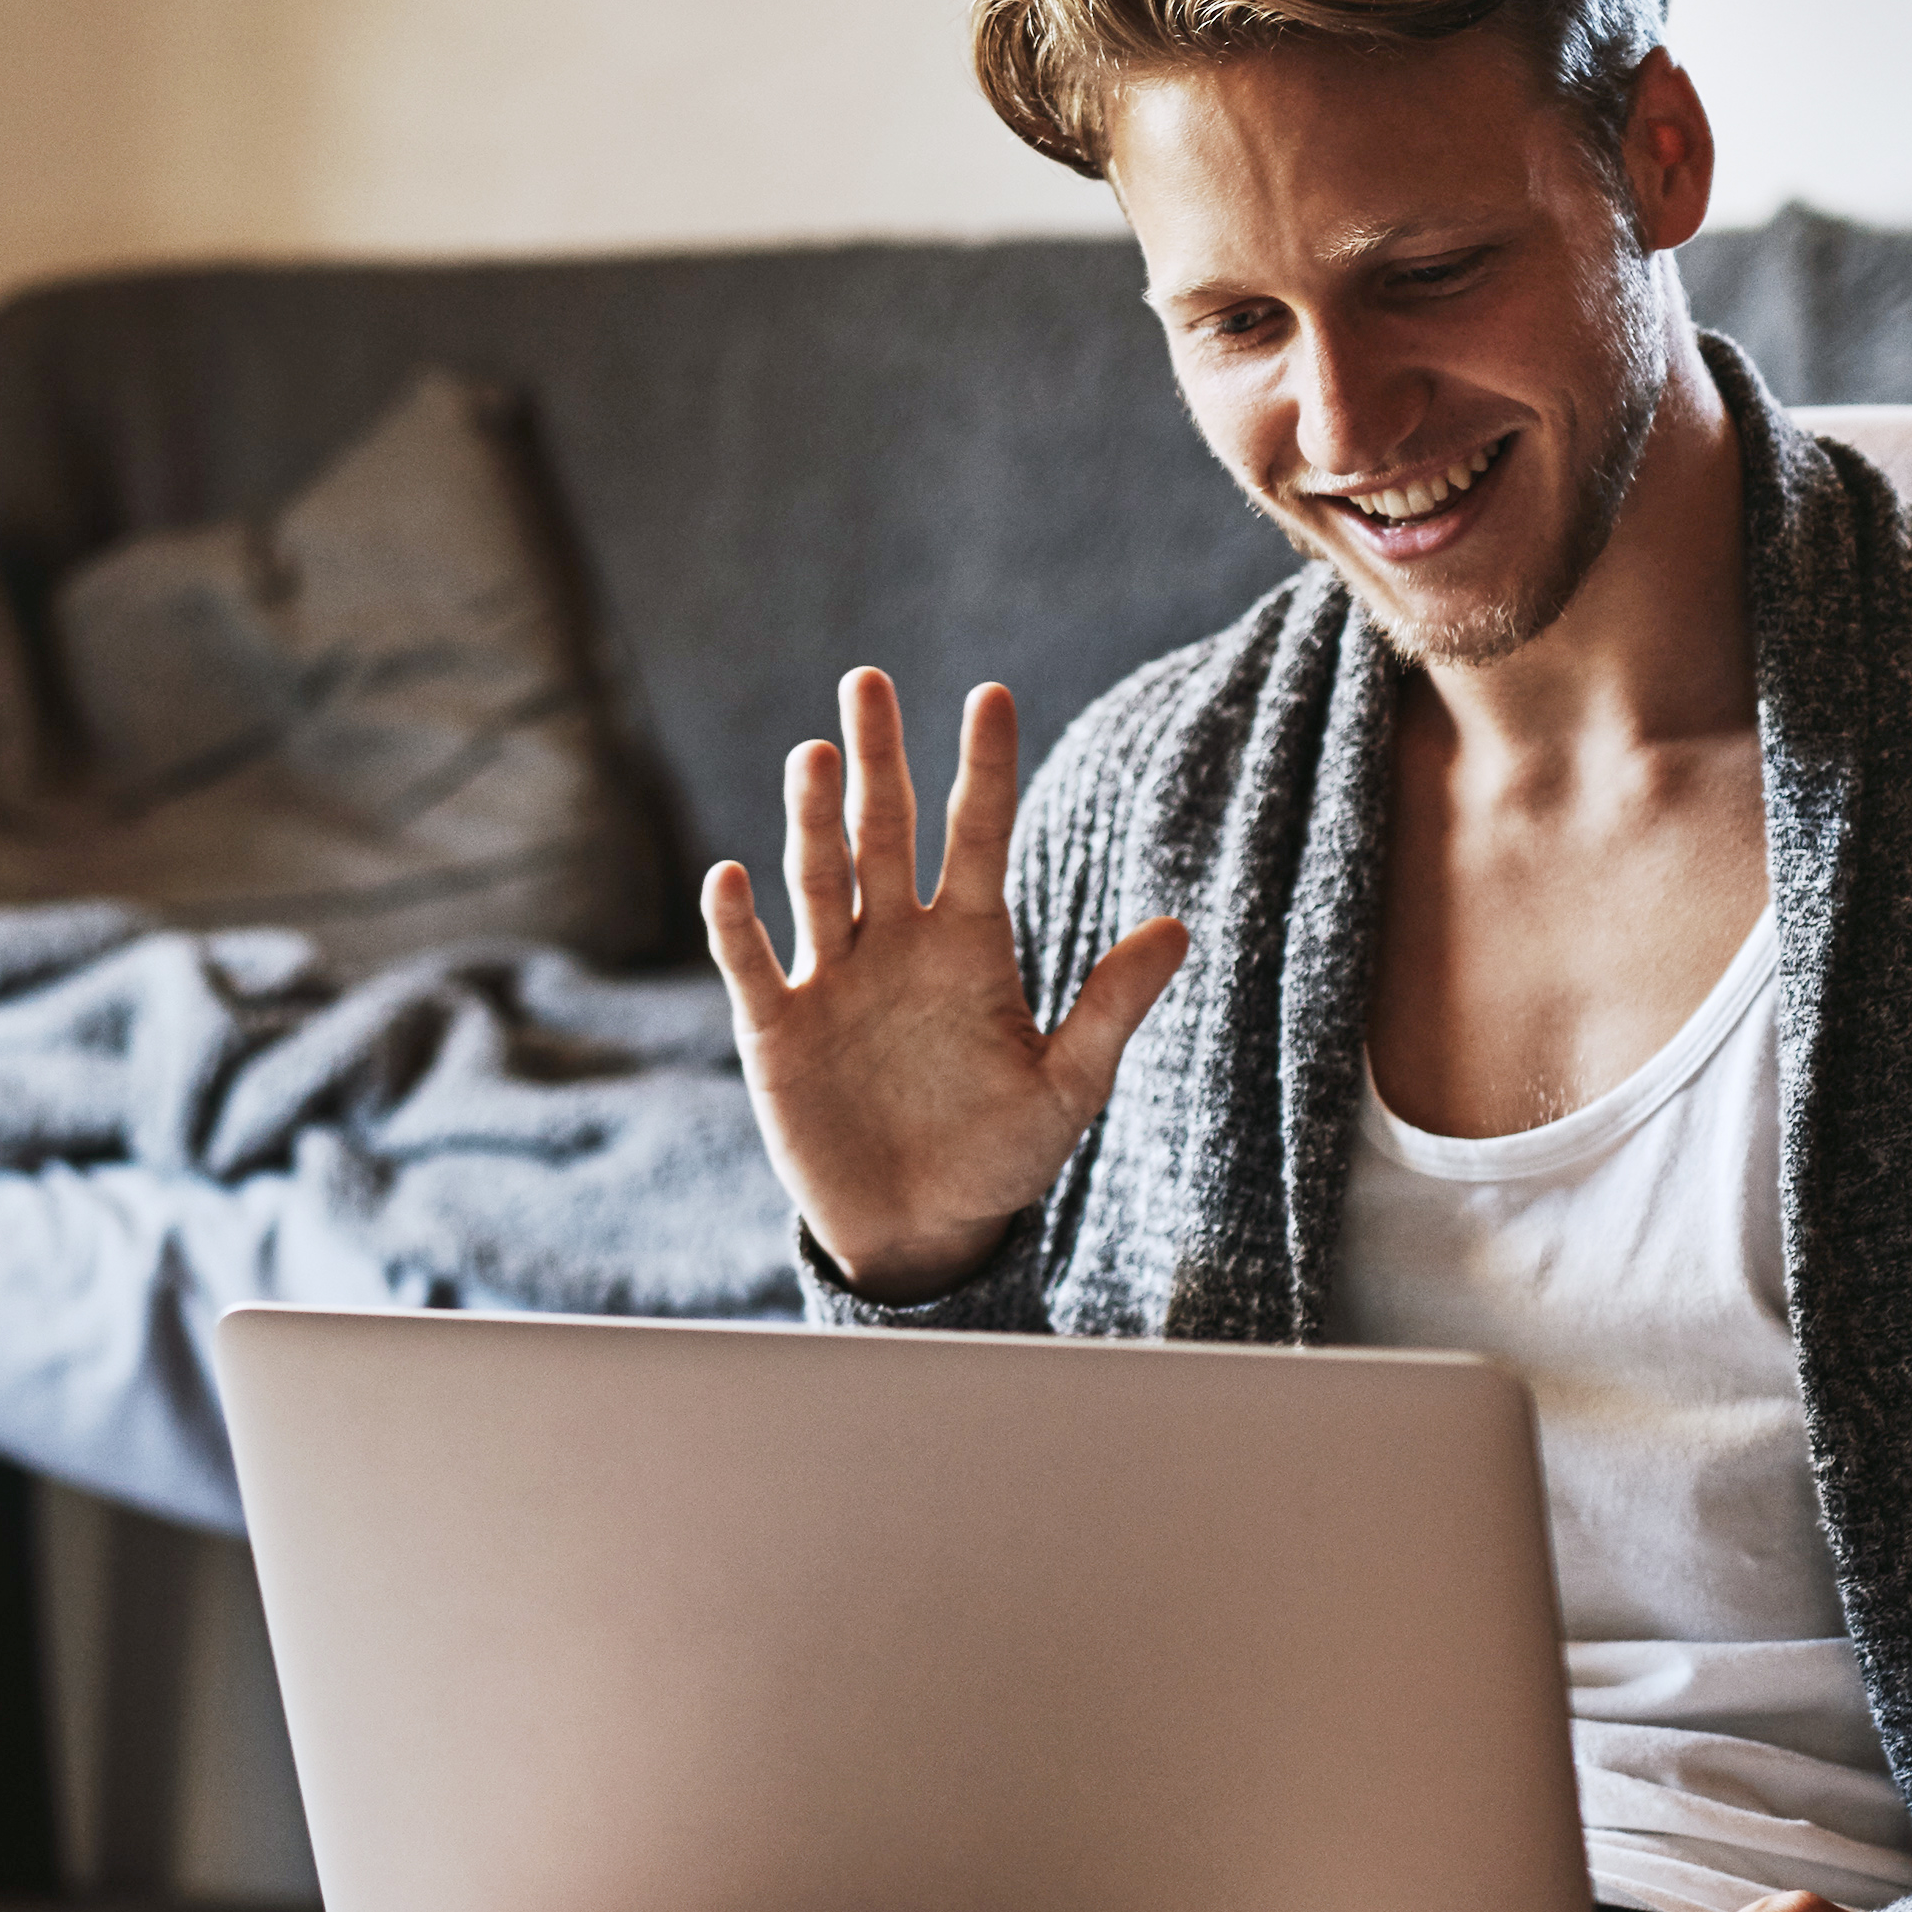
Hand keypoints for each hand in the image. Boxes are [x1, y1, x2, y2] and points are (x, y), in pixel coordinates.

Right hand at [700, 670, 1188, 1303]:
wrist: (919, 1230)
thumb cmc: (1000, 1155)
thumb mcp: (1067, 1088)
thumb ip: (1110, 1007)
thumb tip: (1178, 928)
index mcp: (970, 944)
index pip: (977, 836)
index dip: (984, 769)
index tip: (991, 695)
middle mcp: (896, 943)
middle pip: (881, 833)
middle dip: (877, 760)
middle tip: (868, 681)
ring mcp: (832, 980)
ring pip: (819, 881)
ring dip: (813, 820)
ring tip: (816, 756)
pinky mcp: (777, 1028)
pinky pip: (753, 964)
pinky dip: (738, 923)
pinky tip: (733, 876)